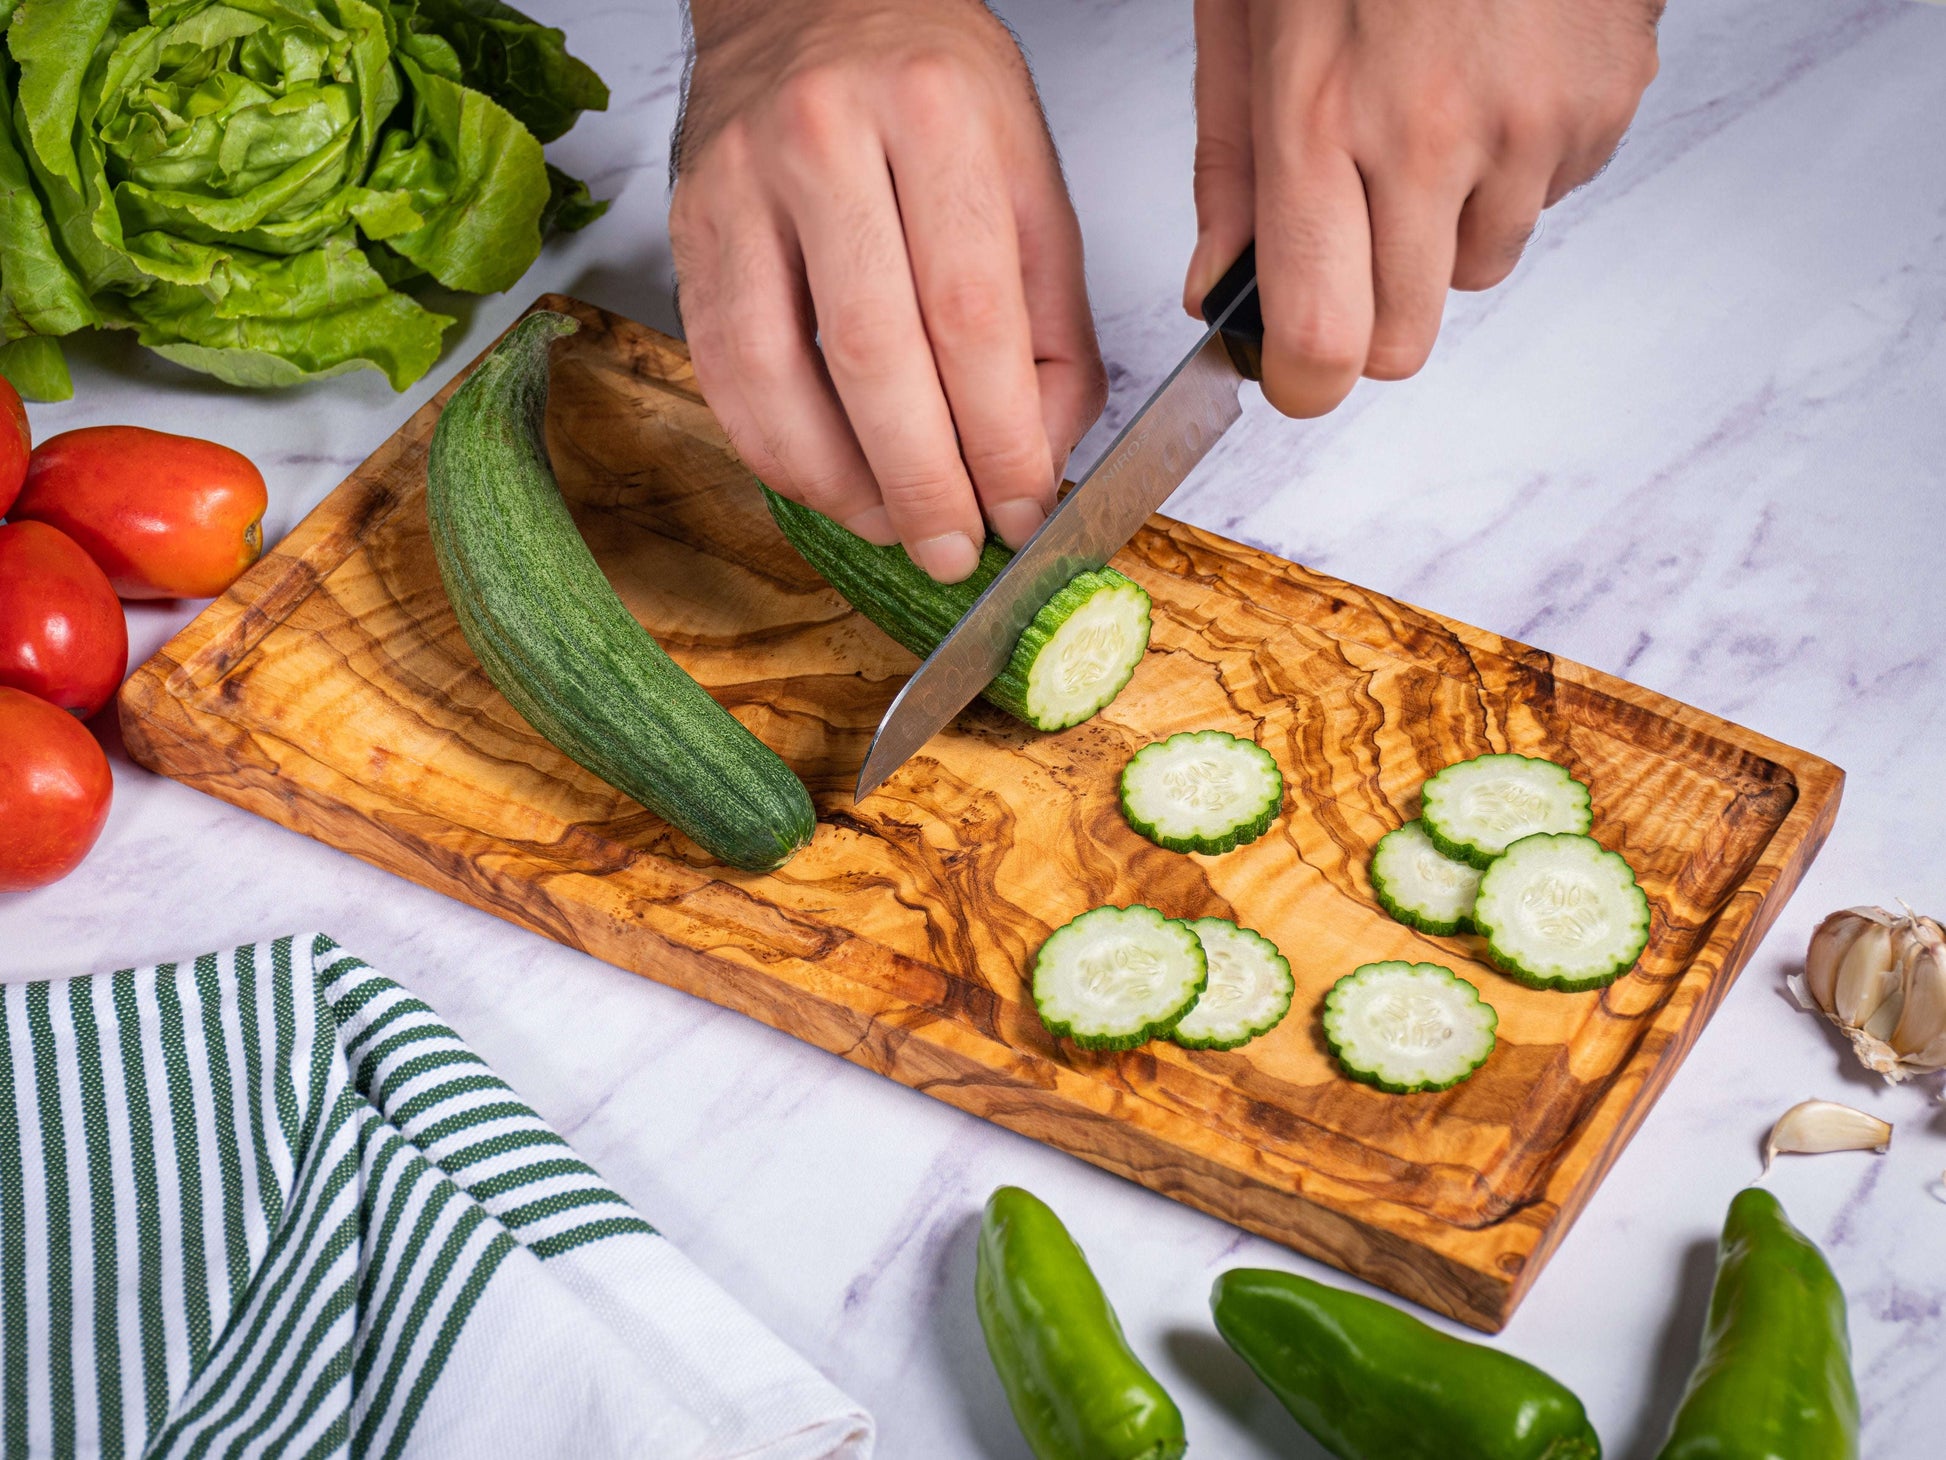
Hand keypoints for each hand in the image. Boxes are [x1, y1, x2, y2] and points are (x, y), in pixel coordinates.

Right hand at [671, 0, 1106, 582]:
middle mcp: (826, 137)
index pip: (972, 316)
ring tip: (892, 527)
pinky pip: (722, 371)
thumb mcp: (1030, 174)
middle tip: (954, 549)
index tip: (1020, 508)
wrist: (812, 2)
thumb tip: (1035, 457)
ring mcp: (740, 184)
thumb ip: (1051, 321)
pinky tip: (826, 483)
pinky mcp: (687, 228)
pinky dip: (775, 451)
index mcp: (936, 112)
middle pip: (874, 356)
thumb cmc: (930, 88)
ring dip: (839, 483)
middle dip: (922, 481)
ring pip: (777, 377)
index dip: (999, 438)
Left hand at [1186, 0, 1661, 415]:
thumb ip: (1227, 163)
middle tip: (1354, 247)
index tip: (1293, 373)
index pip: (1321, 339)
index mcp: (1323, 116)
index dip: (1303, 382)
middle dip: (1372, 319)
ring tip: (1425, 120)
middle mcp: (1432, 137)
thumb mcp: (1245, 16)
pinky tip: (1487, 81)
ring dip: (1445, 232)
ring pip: (1479, 269)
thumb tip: (1216, 283)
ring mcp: (1532, 125)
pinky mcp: (1604, 106)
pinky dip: (1514, 168)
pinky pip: (1549, 197)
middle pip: (1406, 342)